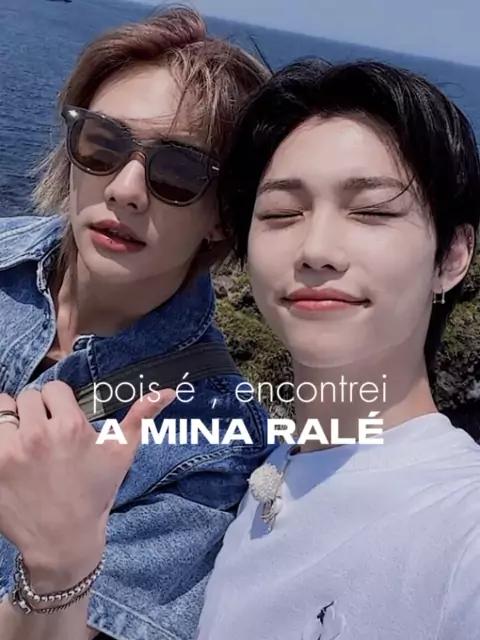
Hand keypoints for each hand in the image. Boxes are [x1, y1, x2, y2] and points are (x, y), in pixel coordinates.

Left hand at [0, 381, 174, 587]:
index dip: (61, 403)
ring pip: (4, 408)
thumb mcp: (122, 454)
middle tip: (45, 435)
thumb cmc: (95, 493)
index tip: (64, 421)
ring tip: (25, 441)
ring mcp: (10, 451)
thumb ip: (141, 416)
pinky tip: (12, 452)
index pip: (55, 388)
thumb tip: (167, 391)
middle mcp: (38, 434)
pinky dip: (0, 437)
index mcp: (71, 427)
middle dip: (37, 410)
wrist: (63, 541)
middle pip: (28, 396)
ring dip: (13, 420)